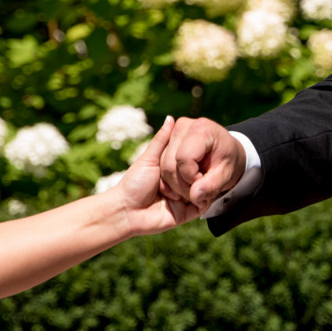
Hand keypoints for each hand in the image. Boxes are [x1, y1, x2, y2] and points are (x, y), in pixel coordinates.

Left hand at [111, 117, 201, 235]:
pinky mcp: (188, 212)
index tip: (202, 146)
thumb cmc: (135, 183)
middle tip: (198, 166)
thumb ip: (162, 140)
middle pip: (199, 173)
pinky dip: (203, 197)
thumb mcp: (150, 158)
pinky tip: (199, 191)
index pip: (191, 159)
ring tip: (193, 181)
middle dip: (199, 170)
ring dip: (199, 183)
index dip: (196, 154)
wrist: (128, 212)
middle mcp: (180, 183)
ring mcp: (186, 197)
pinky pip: (203, 203)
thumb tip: (172, 118)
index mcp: (171, 170)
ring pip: (203, 187)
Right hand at [159, 117, 244, 212]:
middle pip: (170, 165)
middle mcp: (183, 126)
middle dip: (183, 185)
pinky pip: (159, 166)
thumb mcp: (226, 175)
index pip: (184, 159)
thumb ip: (211, 186)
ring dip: (176, 185)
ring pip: (162, 168)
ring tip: (193, 186)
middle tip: (198, 191)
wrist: (224, 151)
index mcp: (201, 129)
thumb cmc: (227, 161)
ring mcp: (172, 132)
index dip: (192, 177)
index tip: (204, 182)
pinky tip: (183, 182)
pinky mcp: (166, 140)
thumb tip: (194, 195)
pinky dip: (169, 179)